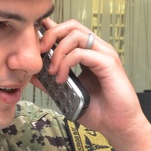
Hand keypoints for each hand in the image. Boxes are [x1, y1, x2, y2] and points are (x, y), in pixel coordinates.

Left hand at [36, 17, 143, 140]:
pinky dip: (66, 63)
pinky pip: (81, 53)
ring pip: (75, 35)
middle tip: (40, 52)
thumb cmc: (99, 111)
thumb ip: (51, 83)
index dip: (51, 31)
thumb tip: (33, 76)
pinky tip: (61, 78)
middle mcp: (97, 50)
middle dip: (51, 34)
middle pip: (71, 25)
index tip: (35, 42)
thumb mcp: (67, 95)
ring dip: (57, 51)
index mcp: (88, 53)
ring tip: (52, 71)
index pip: (68, 32)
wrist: (117, 125)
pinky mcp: (108, 63)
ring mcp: (104, 54)